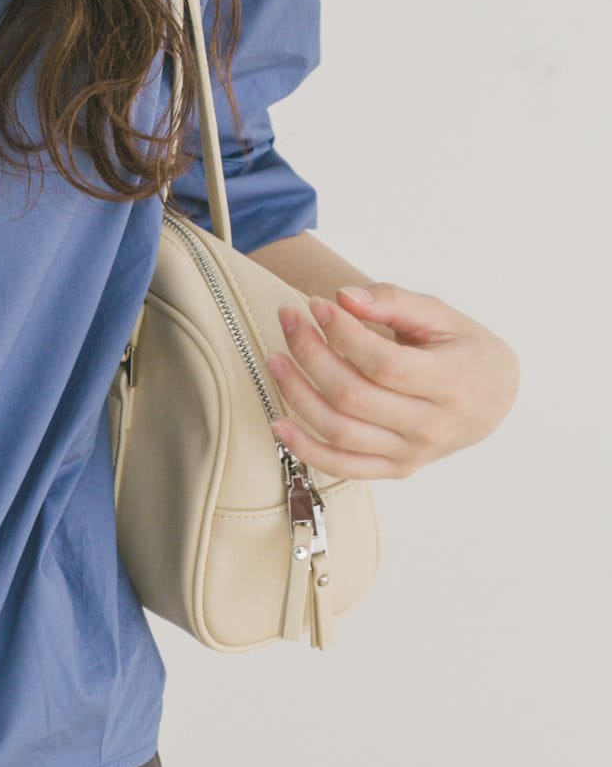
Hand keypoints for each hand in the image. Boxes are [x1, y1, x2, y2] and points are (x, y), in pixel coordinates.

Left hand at [262, 280, 518, 479]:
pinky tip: (279, 422)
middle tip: (289, 319)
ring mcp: (413, 453)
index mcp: (451, 382)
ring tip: (275, 359)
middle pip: (353, 396)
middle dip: (310, 354)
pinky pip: (342, 467)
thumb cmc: (461, 348)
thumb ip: (393, 301)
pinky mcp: (396, 469)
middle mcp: (432, 425)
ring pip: (340, 431)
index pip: (383, 363)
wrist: (492, 397)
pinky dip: (305, 449)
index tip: (316, 304)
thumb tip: (343, 297)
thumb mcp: (440, 315)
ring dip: (297, 394)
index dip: (342, 333)